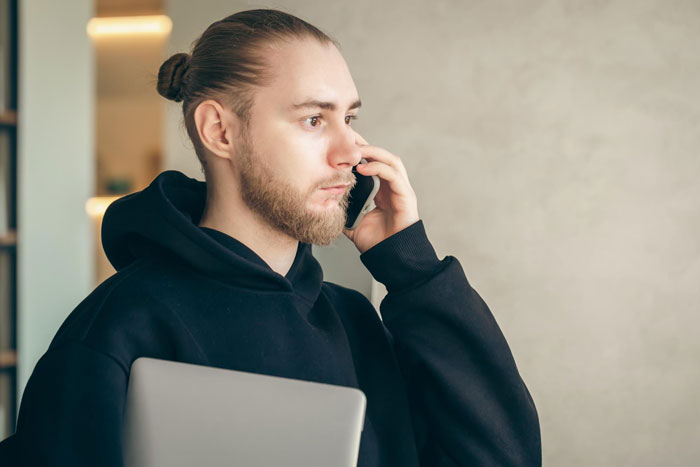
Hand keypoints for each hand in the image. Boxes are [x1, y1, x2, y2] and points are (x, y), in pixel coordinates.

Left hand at [343, 130, 419, 252]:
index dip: (360, 152)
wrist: (391, 257)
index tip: (342, 144)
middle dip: (365, 145)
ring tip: (356, 149)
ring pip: (391, 161)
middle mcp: (393, 187)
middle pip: (382, 157)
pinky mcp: (406, 196)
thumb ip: (344, 212)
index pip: (373, 164)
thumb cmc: (378, 243)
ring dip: (373, 152)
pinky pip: (393, 175)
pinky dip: (378, 167)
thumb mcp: (353, 224)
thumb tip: (326, 206)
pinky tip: (363, 167)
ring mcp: (401, 190)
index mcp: (382, 191)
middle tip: (348, 138)